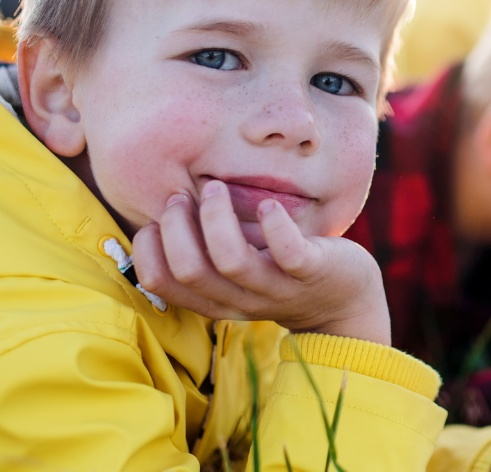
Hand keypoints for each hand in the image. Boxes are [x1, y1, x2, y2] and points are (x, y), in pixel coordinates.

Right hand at [131, 179, 389, 344]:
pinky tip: (267, 205)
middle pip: (189, 270)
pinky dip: (274, 226)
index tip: (155, 220)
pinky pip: (288, 254)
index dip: (146, 248)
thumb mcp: (236, 270)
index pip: (159, 282)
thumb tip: (159, 208)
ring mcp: (277, 287)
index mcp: (214, 299)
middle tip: (182, 195)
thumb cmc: (280, 273)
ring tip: (216, 187)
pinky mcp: (312, 272)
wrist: (344, 303)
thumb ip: (203, 252)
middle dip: (175, 227)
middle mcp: (240, 298)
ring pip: (232, 261)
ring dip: (216, 219)